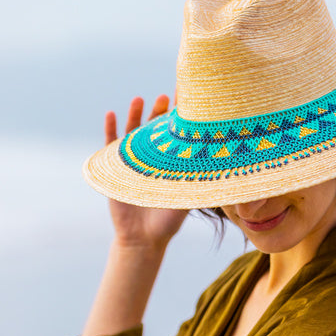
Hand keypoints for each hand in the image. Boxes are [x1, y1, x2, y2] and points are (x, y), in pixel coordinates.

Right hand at [105, 94, 187, 250]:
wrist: (142, 239)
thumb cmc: (168, 222)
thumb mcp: (187, 200)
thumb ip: (198, 184)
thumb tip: (225, 171)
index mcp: (170, 162)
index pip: (177, 134)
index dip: (180, 117)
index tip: (189, 98)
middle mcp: (152, 158)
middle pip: (154, 128)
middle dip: (159, 111)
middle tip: (165, 96)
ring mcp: (132, 162)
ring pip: (133, 132)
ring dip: (135, 115)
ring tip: (140, 99)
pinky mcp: (115, 169)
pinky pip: (110, 146)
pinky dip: (110, 130)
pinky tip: (111, 114)